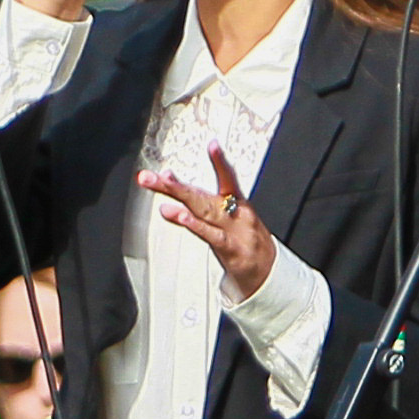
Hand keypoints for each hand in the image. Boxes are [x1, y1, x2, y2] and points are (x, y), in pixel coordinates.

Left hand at [137, 144, 276, 299]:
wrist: (266, 274)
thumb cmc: (243, 244)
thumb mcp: (223, 223)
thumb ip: (194, 211)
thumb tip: (165, 199)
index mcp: (236, 204)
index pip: (227, 178)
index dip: (220, 161)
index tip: (213, 144)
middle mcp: (234, 213)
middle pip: (200, 195)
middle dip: (174, 185)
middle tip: (152, 176)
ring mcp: (233, 230)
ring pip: (204, 210)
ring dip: (182, 196)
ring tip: (165, 183)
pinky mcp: (230, 248)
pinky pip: (210, 235)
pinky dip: (195, 224)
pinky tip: (181, 216)